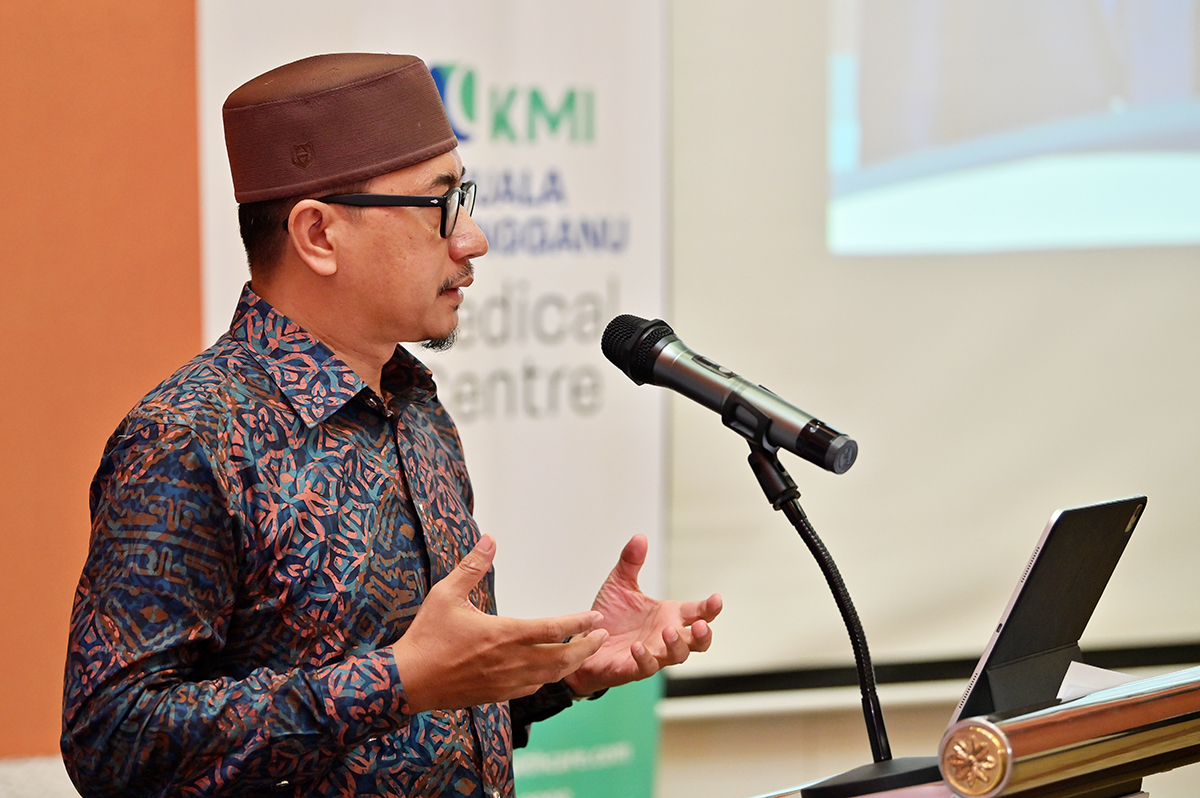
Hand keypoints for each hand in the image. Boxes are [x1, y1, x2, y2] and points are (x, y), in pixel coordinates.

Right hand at [391, 534, 607, 713]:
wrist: (408, 681)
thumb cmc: (427, 637)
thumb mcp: (446, 594)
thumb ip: (471, 567)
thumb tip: (489, 539)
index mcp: (504, 635)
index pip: (553, 629)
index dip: (578, 623)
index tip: (596, 616)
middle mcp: (511, 661)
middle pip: (562, 658)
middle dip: (587, 647)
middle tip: (602, 636)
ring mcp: (506, 682)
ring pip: (551, 676)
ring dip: (572, 663)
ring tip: (585, 651)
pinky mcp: (497, 695)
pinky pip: (533, 687)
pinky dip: (550, 677)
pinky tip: (552, 669)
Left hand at [563, 535, 721, 697]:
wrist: (584, 641)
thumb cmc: (609, 617)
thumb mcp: (619, 585)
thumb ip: (631, 563)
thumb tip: (639, 537)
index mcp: (668, 615)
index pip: (698, 612)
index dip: (710, 608)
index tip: (716, 599)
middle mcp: (665, 636)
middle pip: (698, 641)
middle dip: (703, 635)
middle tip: (701, 625)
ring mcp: (653, 653)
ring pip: (677, 656)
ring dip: (676, 645)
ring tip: (667, 631)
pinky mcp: (634, 667)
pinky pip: (647, 667)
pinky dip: (645, 658)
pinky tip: (638, 647)